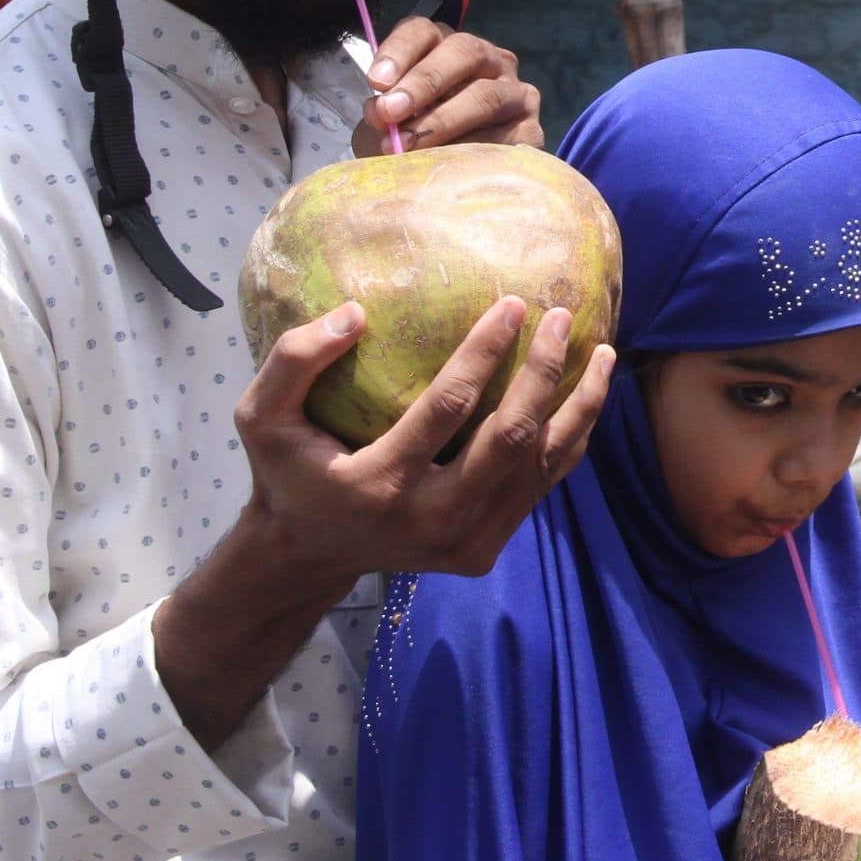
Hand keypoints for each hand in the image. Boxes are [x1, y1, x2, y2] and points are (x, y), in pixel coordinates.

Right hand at [232, 294, 613, 586]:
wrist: (309, 555)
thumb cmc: (289, 472)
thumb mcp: (260, 416)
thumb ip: (292, 361)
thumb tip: (357, 314)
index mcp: (379, 486)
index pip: (448, 409)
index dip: (485, 353)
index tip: (512, 304)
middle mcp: (430, 521)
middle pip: (509, 440)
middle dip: (543, 373)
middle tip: (561, 317)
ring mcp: (464, 543)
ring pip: (540, 468)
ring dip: (578, 407)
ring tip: (601, 353)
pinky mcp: (484, 549)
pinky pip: (540, 487)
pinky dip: (569, 440)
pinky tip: (585, 396)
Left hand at [353, 16, 542, 153]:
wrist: (458, 186)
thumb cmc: (416, 142)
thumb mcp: (393, 125)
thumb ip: (385, 114)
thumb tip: (382, 112)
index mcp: (445, 47)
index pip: (423, 31)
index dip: (399, 51)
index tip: (376, 82)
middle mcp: (487, 60)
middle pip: (463, 52)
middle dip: (424, 81)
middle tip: (391, 112)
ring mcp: (514, 93)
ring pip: (486, 95)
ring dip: (443, 120)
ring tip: (408, 145)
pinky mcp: (531, 130)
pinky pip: (505, 135)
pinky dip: (472, 149)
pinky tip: (448, 166)